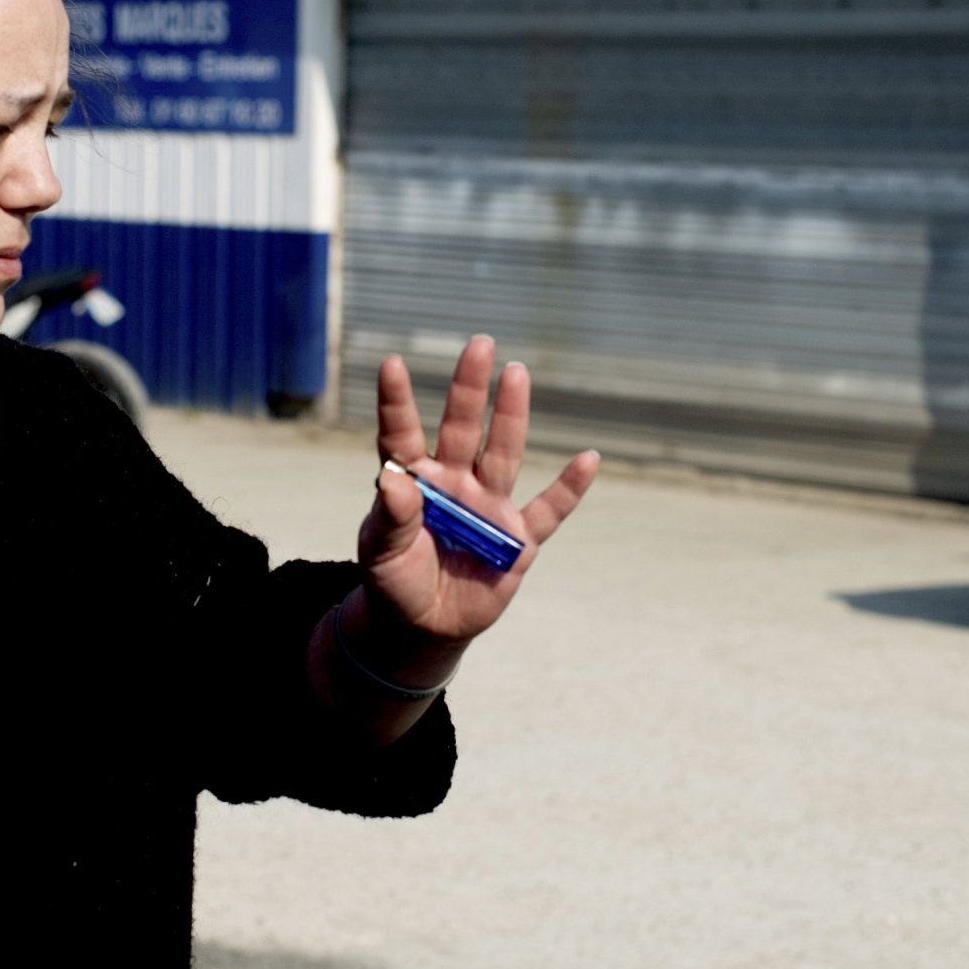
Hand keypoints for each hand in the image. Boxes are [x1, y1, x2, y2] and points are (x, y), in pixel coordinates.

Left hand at [358, 337, 599, 646]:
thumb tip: (392, 478)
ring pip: (503, 454)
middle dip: (470, 389)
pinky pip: (549, 510)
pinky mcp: (518, 539)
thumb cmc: (395, 579)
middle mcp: (455, 483)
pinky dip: (569, 488)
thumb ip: (390, 518)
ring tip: (517, 374)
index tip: (391, 364)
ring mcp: (489, 507)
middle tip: (480, 344)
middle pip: (463, 428)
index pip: (403, 435)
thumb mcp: (380, 554)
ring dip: (512, 416)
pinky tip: (588, 458)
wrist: (425, 624)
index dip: (396, 402)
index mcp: (416, 481)